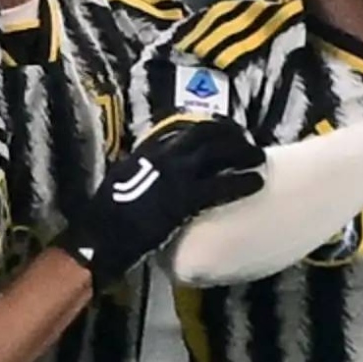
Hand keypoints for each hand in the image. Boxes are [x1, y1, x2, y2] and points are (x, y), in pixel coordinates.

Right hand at [58, 116, 264, 282]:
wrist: (102, 235)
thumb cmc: (109, 213)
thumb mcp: (125, 179)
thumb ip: (146, 168)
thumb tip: (157, 165)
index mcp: (148, 150)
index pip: (184, 128)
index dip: (210, 125)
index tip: (225, 126)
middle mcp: (163, 156)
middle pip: (206, 134)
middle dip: (231, 134)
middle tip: (247, 140)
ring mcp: (175, 176)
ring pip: (218, 154)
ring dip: (243, 152)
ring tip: (260, 157)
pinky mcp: (184, 199)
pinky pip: (221, 186)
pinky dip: (243, 182)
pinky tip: (257, 183)